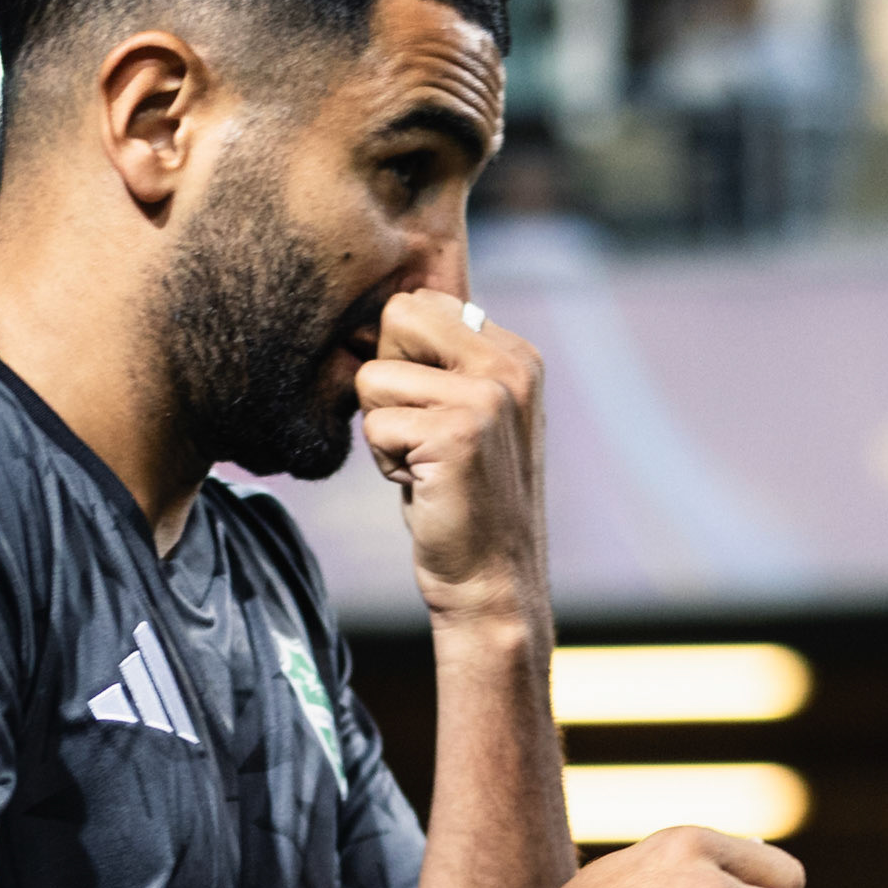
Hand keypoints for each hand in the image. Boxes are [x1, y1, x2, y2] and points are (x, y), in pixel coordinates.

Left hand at [356, 289, 547, 627]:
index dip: (401, 360)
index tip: (428, 414)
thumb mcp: (463, 417)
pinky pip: (374, 425)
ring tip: (423, 466)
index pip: (419, 305)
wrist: (491, 582)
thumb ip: (440, 364)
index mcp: (514, 354)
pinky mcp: (457, 434)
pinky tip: (423, 486)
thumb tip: (379, 314)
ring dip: (383, 430)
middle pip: (397, 316)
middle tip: (419, 436)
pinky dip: (385, 463)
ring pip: (374, 376)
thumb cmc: (461, 502)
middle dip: (386, 381)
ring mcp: (488, 397)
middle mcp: (509, 365)